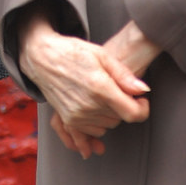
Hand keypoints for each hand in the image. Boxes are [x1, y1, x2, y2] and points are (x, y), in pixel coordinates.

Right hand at [17, 9, 152, 159]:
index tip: (142, 101)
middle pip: (120, 119)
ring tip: (104, 97)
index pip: (132, 113)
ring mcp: (78, 115)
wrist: (42, 57)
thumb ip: (124, 75)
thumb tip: (143, 90)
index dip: (142, 109)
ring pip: (108, 126)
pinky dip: (98, 124)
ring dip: (110, 116)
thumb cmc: (72, 52)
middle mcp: (89, 105)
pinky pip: (92, 131)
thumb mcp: (102, 55)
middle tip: (118, 90)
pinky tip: (98, 112)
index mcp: (100, 87)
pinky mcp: (69, 119)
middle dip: (124, 106)